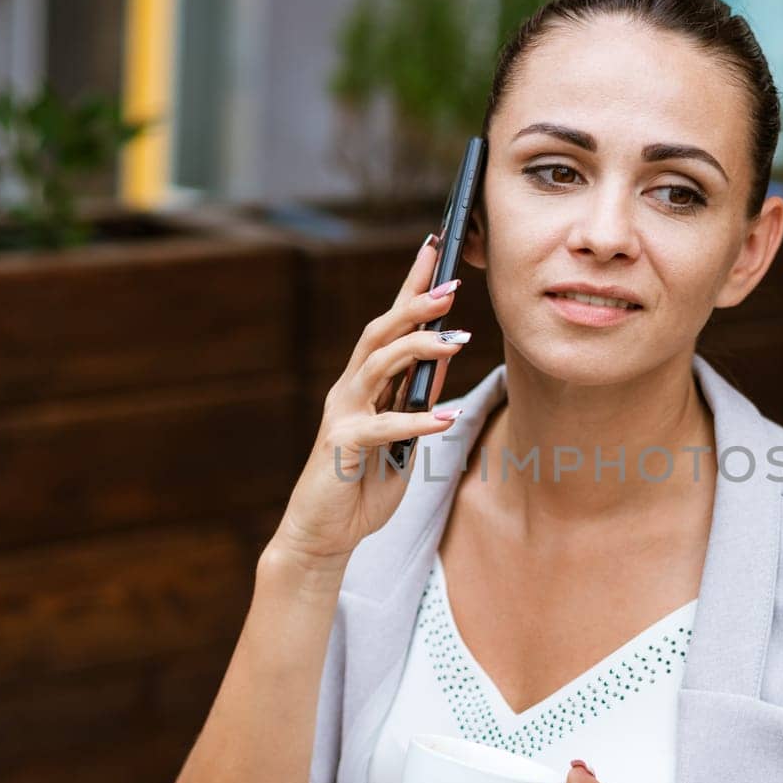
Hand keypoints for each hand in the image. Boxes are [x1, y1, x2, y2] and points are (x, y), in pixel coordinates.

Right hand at [267, 234, 468, 563]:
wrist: (324, 533)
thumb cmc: (364, 485)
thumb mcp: (403, 436)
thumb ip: (417, 398)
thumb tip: (444, 357)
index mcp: (365, 383)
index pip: (390, 325)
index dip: (410, 286)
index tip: (435, 249)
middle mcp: (350, 390)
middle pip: (381, 332)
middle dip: (416, 305)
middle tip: (452, 283)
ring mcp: (343, 414)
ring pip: (379, 365)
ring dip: (419, 348)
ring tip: (458, 340)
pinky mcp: (342, 445)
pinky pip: (383, 426)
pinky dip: (416, 421)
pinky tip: (444, 419)